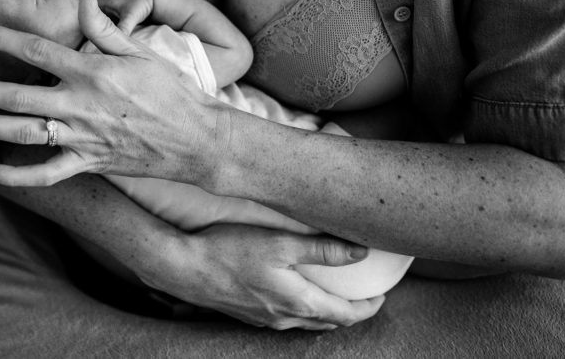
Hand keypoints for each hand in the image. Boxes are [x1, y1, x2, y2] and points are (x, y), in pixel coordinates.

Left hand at [0, 0, 221, 186]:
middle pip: (15, 96)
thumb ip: (104, 27)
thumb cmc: (173, 91)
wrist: (200, 140)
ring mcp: (82, 137)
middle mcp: (81, 104)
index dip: (0, 39)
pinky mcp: (88, 163)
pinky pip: (44, 173)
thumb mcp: (141, 50)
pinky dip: (14, 175)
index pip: (35, 51)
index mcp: (92, 71)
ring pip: (21, 134)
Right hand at [146, 224, 384, 329]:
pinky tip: (294, 294)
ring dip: (325, 312)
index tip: (381, 296)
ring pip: (305, 322)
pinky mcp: (248, 314)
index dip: (367, 307)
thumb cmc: (229, 251)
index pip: (346, 315)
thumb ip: (321, 250)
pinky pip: (284, 318)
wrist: (183, 267)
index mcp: (298, 302)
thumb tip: (359, 254)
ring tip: (334, 295)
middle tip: (363, 296)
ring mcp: (264, 320)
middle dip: (349, 311)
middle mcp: (284, 318)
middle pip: (328, 322)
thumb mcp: (279, 243)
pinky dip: (300, 309)